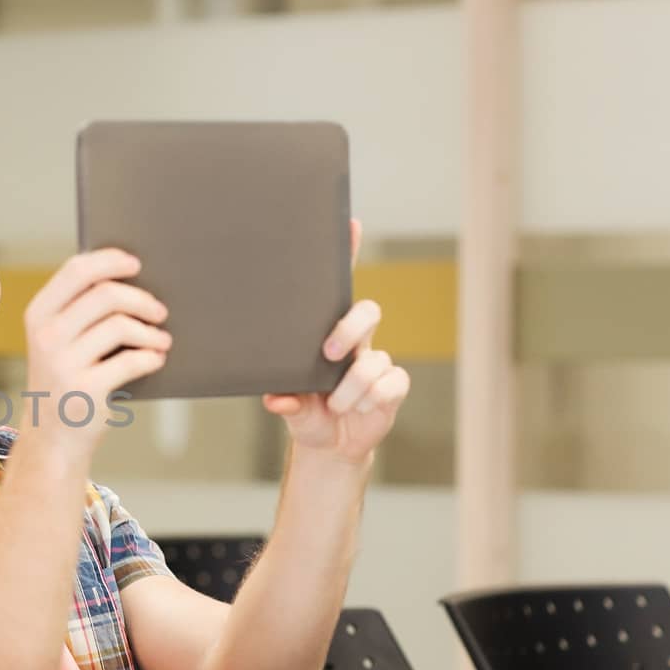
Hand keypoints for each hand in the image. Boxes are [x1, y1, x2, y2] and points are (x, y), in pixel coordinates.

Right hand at [21, 248, 169, 450]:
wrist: (51, 438)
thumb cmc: (64, 380)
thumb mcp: (57, 341)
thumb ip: (80, 310)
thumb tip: (132, 278)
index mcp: (38, 314)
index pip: (77, 270)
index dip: (111, 260)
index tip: (136, 264)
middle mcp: (46, 336)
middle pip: (105, 294)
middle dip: (141, 299)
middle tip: (160, 310)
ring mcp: (63, 364)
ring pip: (121, 326)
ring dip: (151, 332)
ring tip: (162, 340)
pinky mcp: (85, 390)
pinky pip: (131, 361)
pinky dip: (151, 358)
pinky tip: (156, 359)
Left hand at [263, 220, 409, 464]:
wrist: (329, 444)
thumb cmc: (306, 412)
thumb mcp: (289, 407)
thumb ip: (283, 400)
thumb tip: (277, 400)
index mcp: (327, 335)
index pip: (337, 291)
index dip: (348, 256)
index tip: (350, 224)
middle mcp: (356, 341)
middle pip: (367, 311)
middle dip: (349, 329)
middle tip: (329, 354)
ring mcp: (377, 361)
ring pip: (373, 361)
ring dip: (350, 389)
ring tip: (337, 406)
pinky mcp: (393, 385)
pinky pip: (389, 384)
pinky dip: (369, 401)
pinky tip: (359, 411)